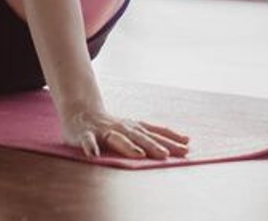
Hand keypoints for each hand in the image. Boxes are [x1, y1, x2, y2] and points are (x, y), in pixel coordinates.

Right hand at [60, 107, 190, 159]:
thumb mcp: (132, 129)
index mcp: (134, 127)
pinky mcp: (86, 134)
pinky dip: (91, 147)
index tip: (186, 145)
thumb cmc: (111, 125)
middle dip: (153, 145)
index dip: (170, 138)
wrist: (81, 112)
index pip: (155, 132)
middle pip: (139, 137)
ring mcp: (104, 131)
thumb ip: (151, 136)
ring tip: (139, 154)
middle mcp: (122, 127)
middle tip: (167, 155)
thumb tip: (179, 144)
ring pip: (117, 138)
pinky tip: (94, 155)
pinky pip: (88, 141)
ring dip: (128, 146)